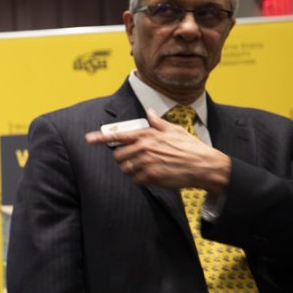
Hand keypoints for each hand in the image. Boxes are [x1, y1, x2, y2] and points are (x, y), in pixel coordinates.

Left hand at [85, 108, 230, 192]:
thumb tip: (149, 112)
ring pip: (126, 169)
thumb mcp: (174, 130)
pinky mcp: (151, 176)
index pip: (118, 135)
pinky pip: (135, 180)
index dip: (101, 137)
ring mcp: (146, 162)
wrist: (203, 165)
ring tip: (148, 168)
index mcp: (147, 134)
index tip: (89, 139)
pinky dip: (141, 180)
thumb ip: (157, 122)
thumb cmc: (190, 147)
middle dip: (124, 160)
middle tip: (137, 160)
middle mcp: (144, 147)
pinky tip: (153, 176)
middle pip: (118, 156)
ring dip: (132, 171)